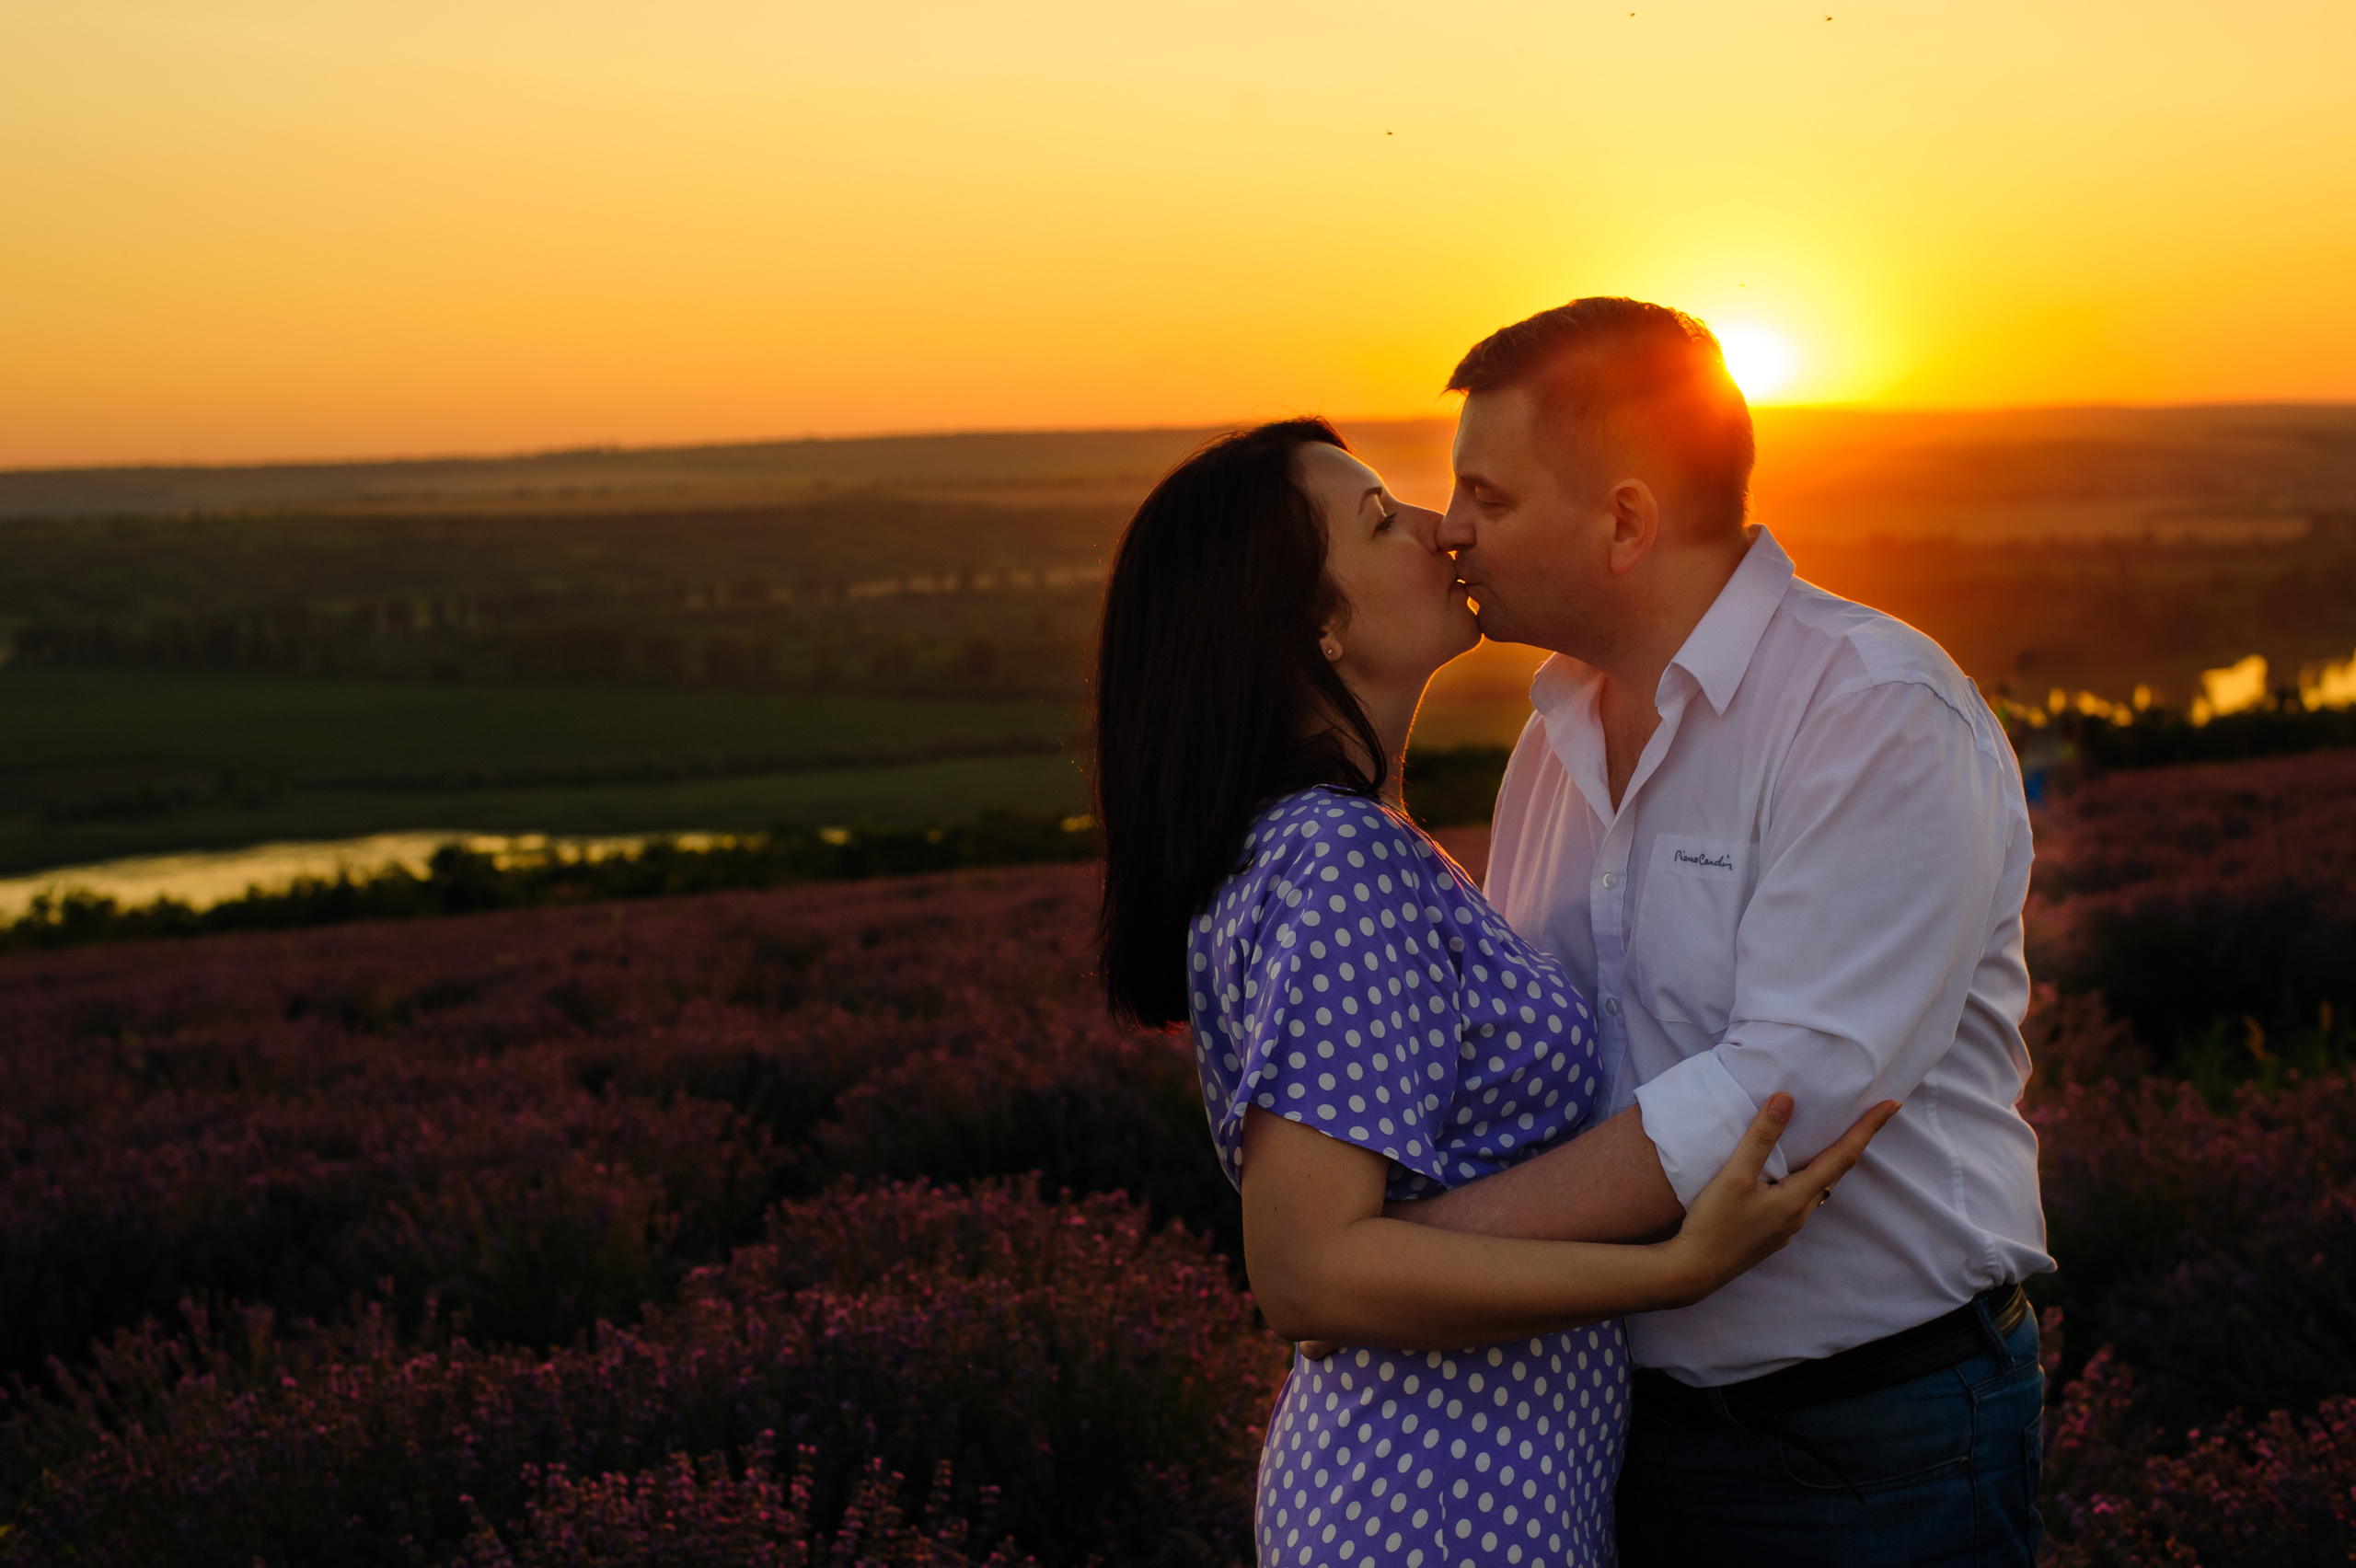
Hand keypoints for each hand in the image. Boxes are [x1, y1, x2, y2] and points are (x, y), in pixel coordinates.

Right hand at [1653, 1092, 1898, 1306]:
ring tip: (1826, 1137)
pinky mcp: (1771, 1234)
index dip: (1867, 1129)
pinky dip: (1803, 1177)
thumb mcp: (1734, 1176)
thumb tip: (1786, 1099)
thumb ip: (1761, 1138)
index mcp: (1798, 1198)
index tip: (1891, 1105)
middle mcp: (1800, 1214)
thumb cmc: (1714, 1224)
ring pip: (1816, 1187)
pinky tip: (1786, 1172)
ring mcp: (1787, 1228)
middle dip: (1851, 1143)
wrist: (1693, 1271)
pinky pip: (1797, 1198)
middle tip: (1863, 1115)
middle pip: (1834, 1173)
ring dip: (1826, 1161)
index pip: (1842, 1157)